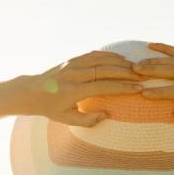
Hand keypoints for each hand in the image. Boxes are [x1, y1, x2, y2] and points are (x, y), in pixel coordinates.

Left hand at [26, 50, 144, 126]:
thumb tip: (107, 114)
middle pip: (105, 70)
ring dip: (120, 62)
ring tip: (135, 67)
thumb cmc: (51, 108)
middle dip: (126, 73)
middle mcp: (73, 75)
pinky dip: (109, 55)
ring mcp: (72, 64)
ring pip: (101, 59)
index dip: (122, 87)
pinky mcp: (72, 59)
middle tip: (142, 76)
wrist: (30, 92)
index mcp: (73, 91)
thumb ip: (88, 119)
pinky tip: (121, 58)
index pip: (103, 87)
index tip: (138, 89)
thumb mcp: (67, 119)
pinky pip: (93, 54)